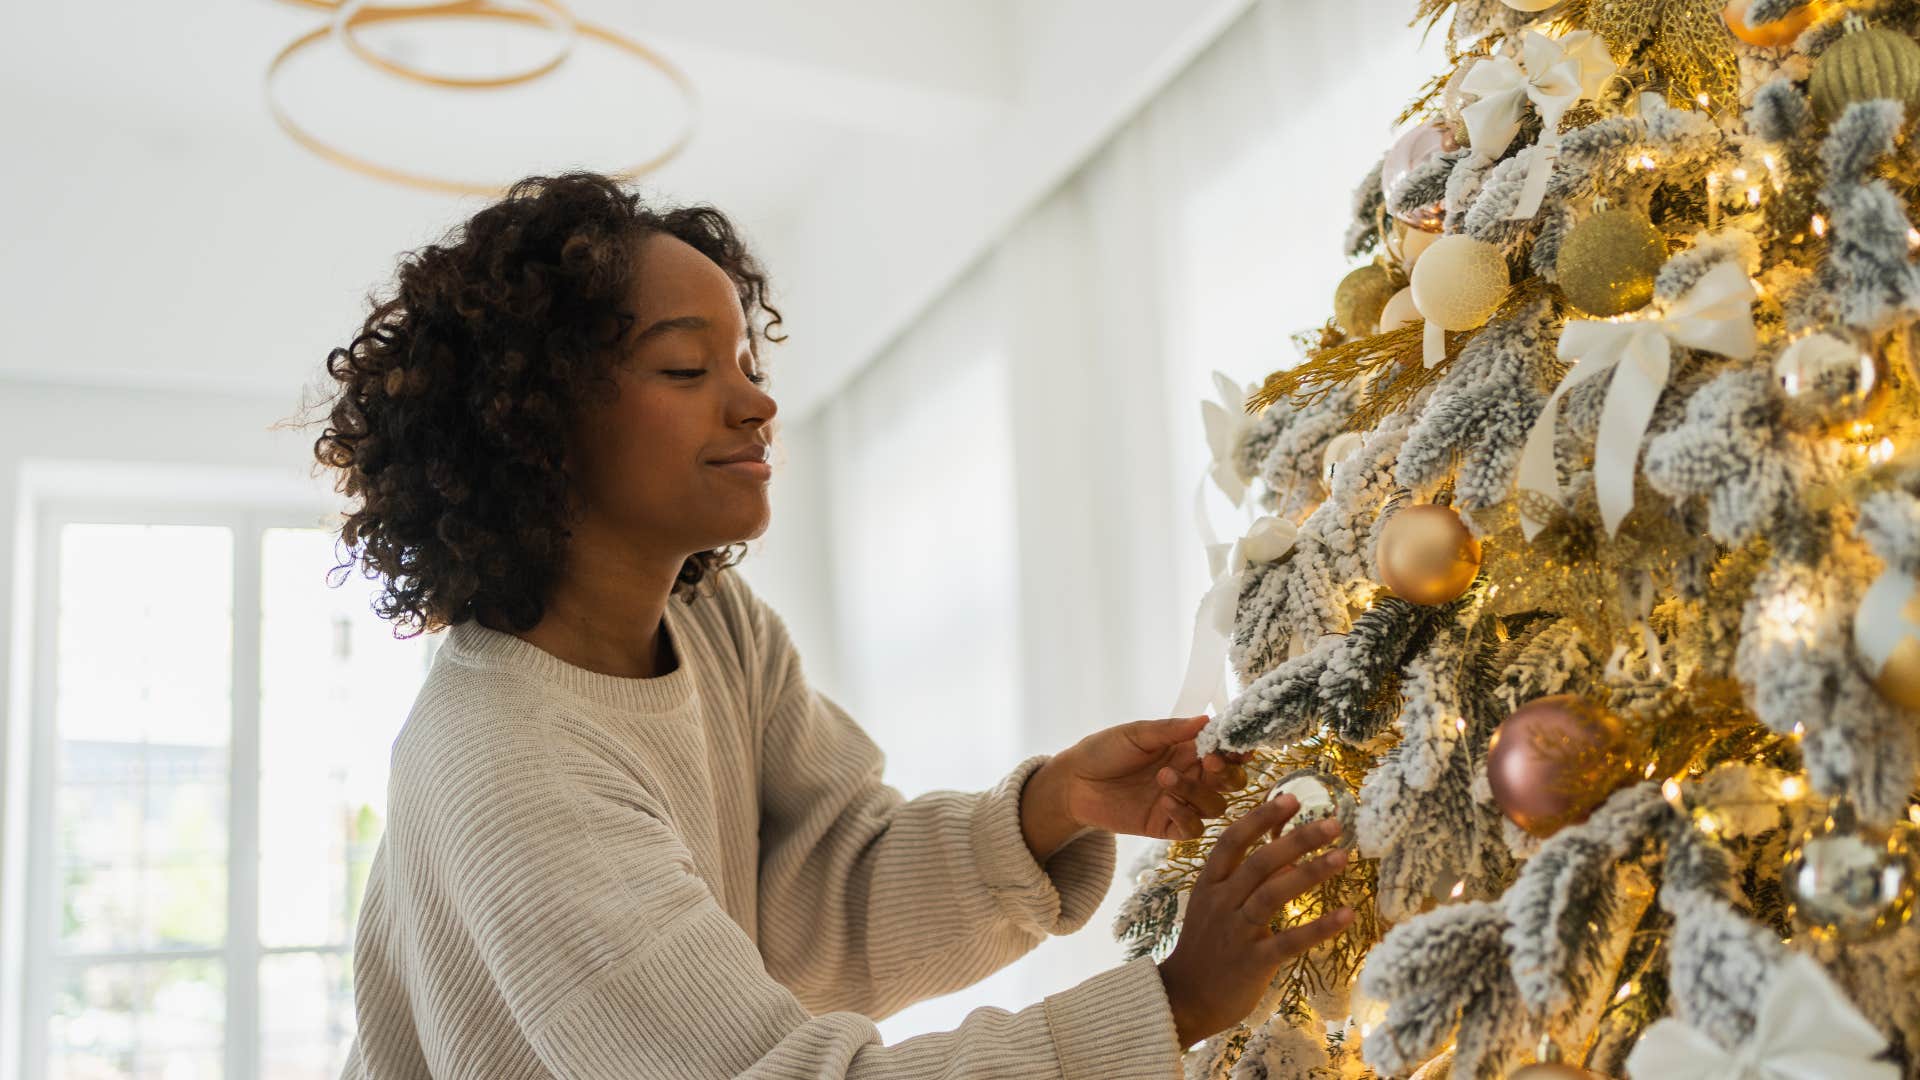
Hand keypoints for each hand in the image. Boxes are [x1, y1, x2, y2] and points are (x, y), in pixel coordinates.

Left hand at [1054, 715, 1252, 840]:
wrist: (1073, 783)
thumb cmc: (1104, 751)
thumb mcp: (1137, 734)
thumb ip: (1171, 730)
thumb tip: (1207, 719)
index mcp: (1187, 749)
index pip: (1224, 752)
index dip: (1236, 750)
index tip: (1237, 747)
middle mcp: (1190, 776)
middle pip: (1230, 782)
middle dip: (1227, 773)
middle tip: (1208, 761)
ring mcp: (1181, 803)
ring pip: (1215, 806)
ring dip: (1197, 791)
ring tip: (1164, 777)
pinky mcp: (1166, 826)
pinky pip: (1193, 829)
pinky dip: (1185, 816)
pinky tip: (1165, 803)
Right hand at [1155, 794, 1352, 1047]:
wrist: (1184, 1000)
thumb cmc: (1206, 949)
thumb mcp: (1216, 906)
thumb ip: (1248, 879)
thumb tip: (1289, 851)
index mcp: (1209, 884)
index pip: (1233, 841)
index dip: (1261, 817)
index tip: (1291, 798)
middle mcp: (1220, 903)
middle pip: (1259, 861)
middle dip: (1297, 838)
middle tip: (1332, 822)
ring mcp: (1236, 932)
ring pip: (1273, 893)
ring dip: (1311, 872)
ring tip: (1343, 855)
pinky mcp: (1253, 962)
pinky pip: (1290, 940)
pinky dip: (1320, 926)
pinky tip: (1347, 914)